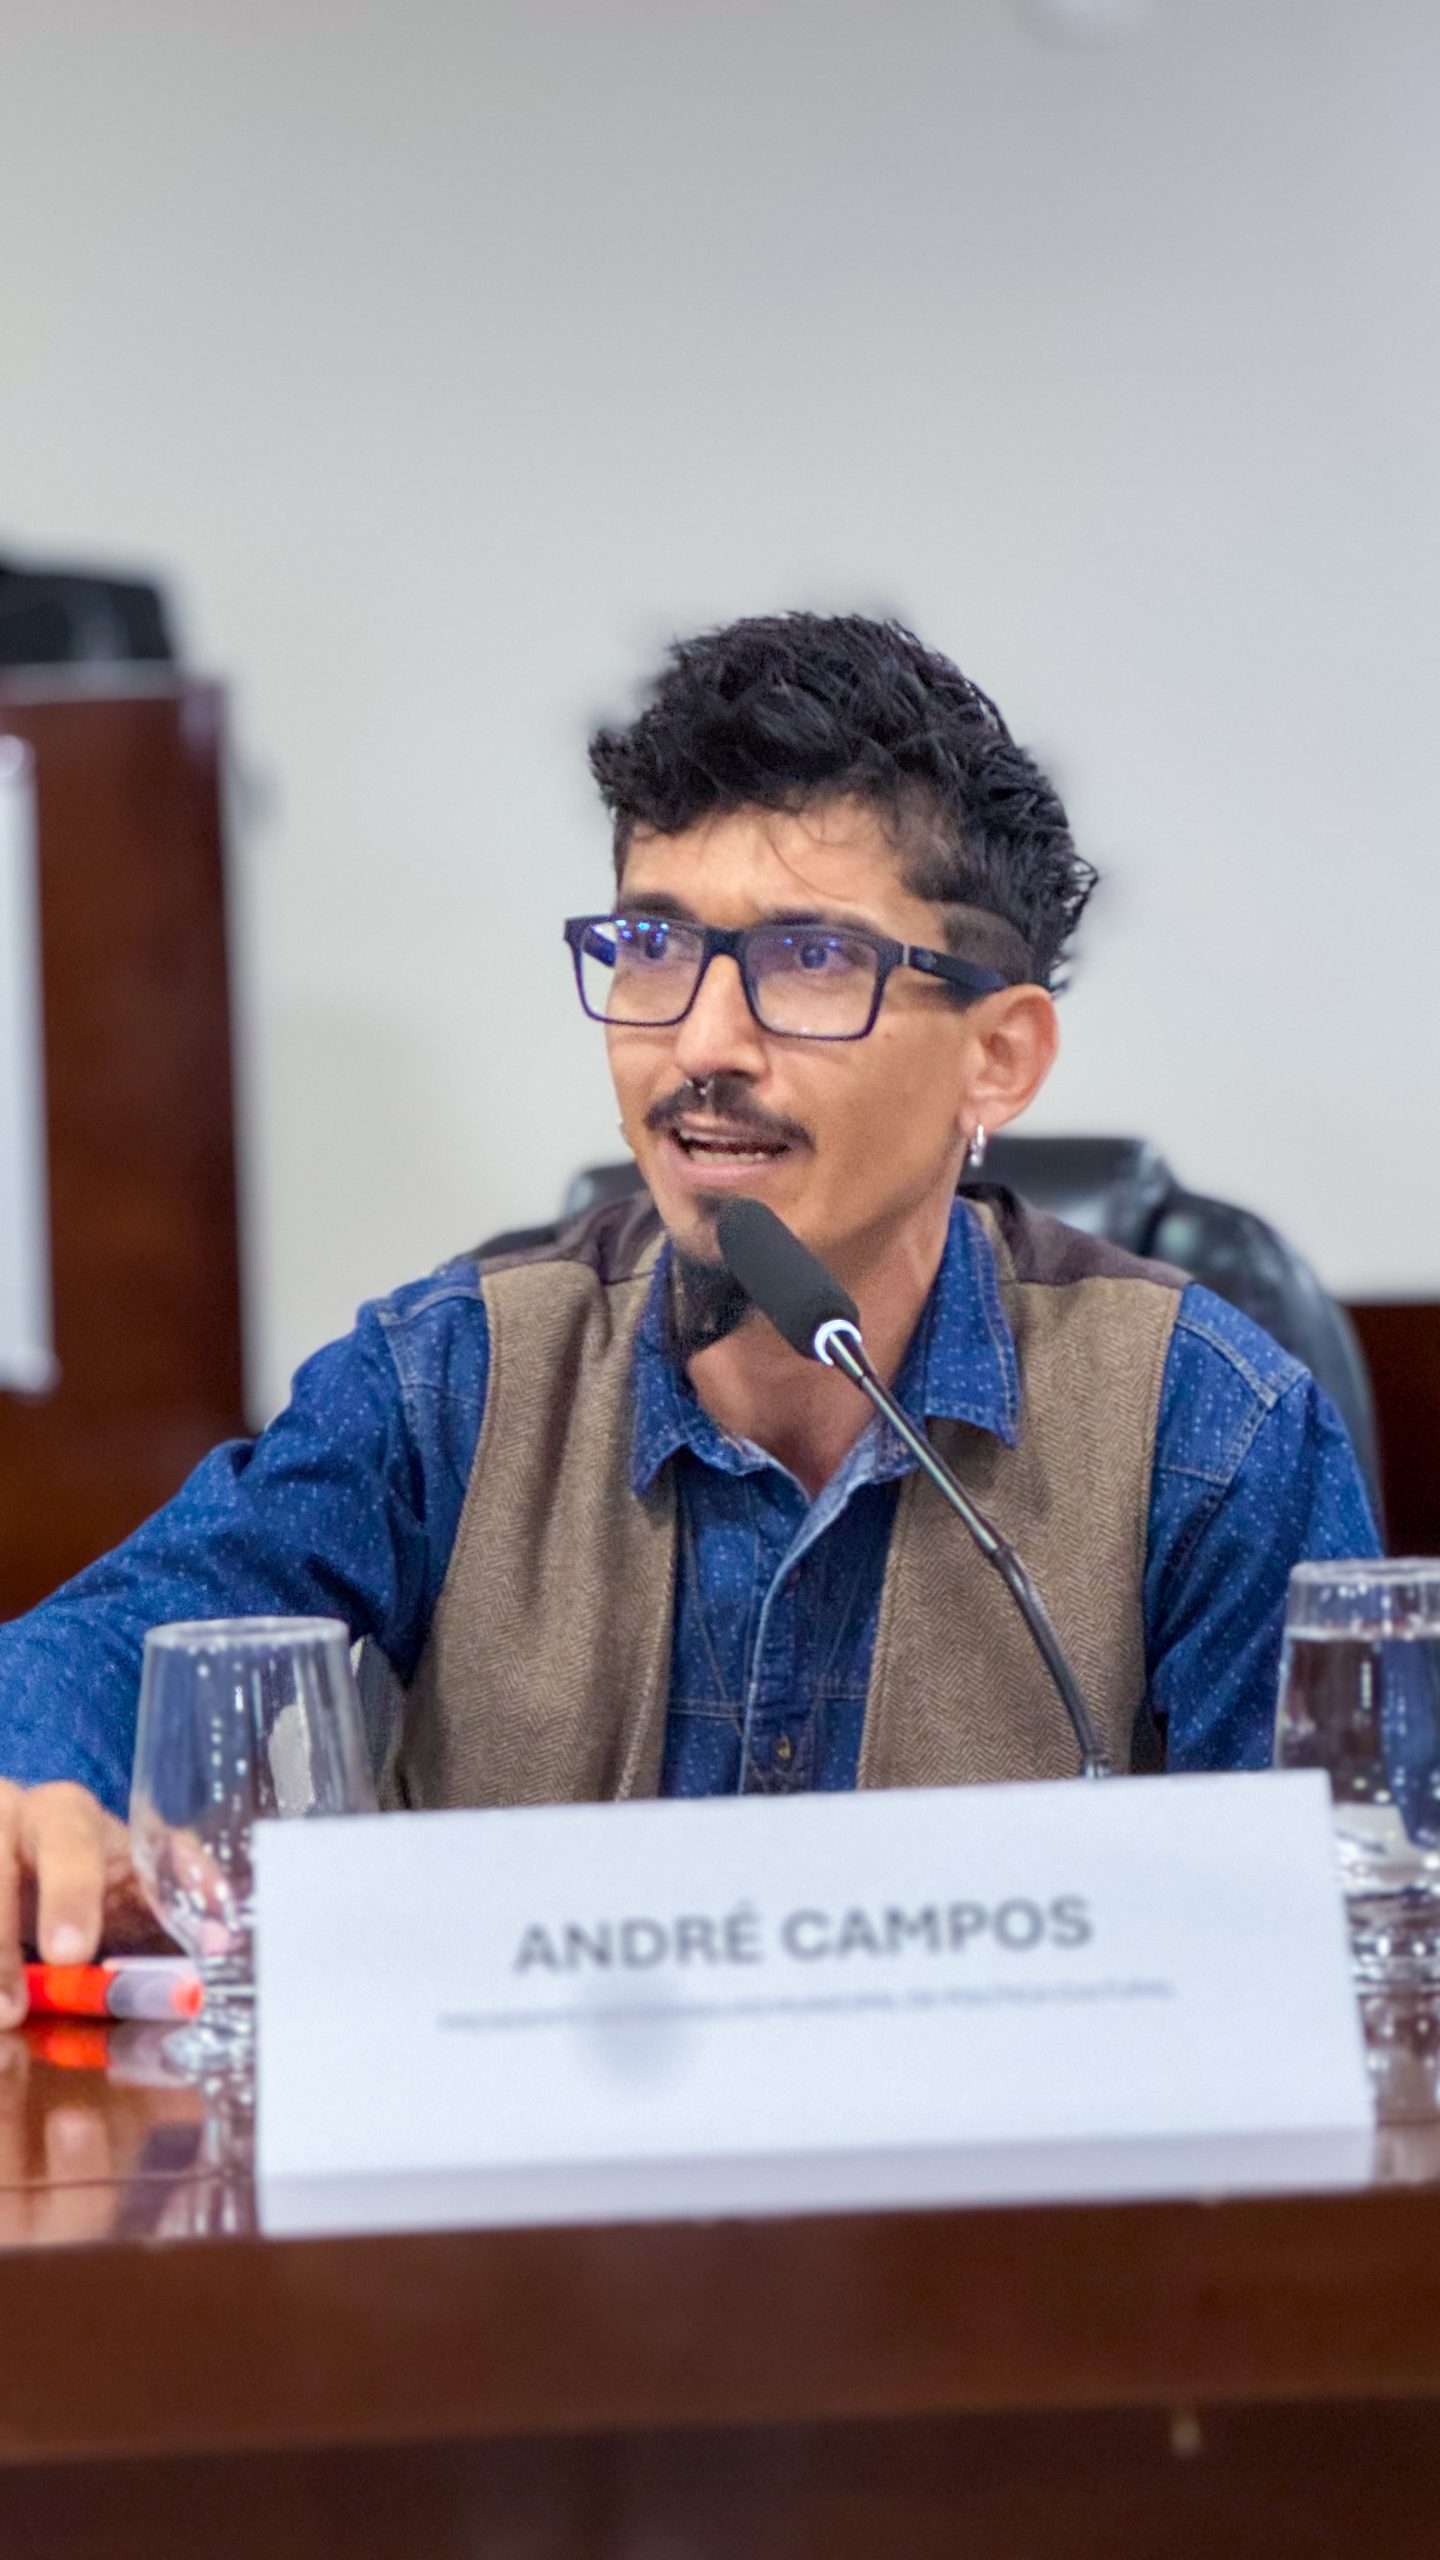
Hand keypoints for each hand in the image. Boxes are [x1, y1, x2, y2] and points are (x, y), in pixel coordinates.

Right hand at [0, 1779, 165, 2027]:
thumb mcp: (130, 1875)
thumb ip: (177, 1890)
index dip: (68, 1893)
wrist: (18, 1862)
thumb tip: (225, 1934)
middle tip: (8, 2013)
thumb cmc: (84, 1876)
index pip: (67, 1837)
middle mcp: (1, 1816)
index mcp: (61, 1814)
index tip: (71, 1953)